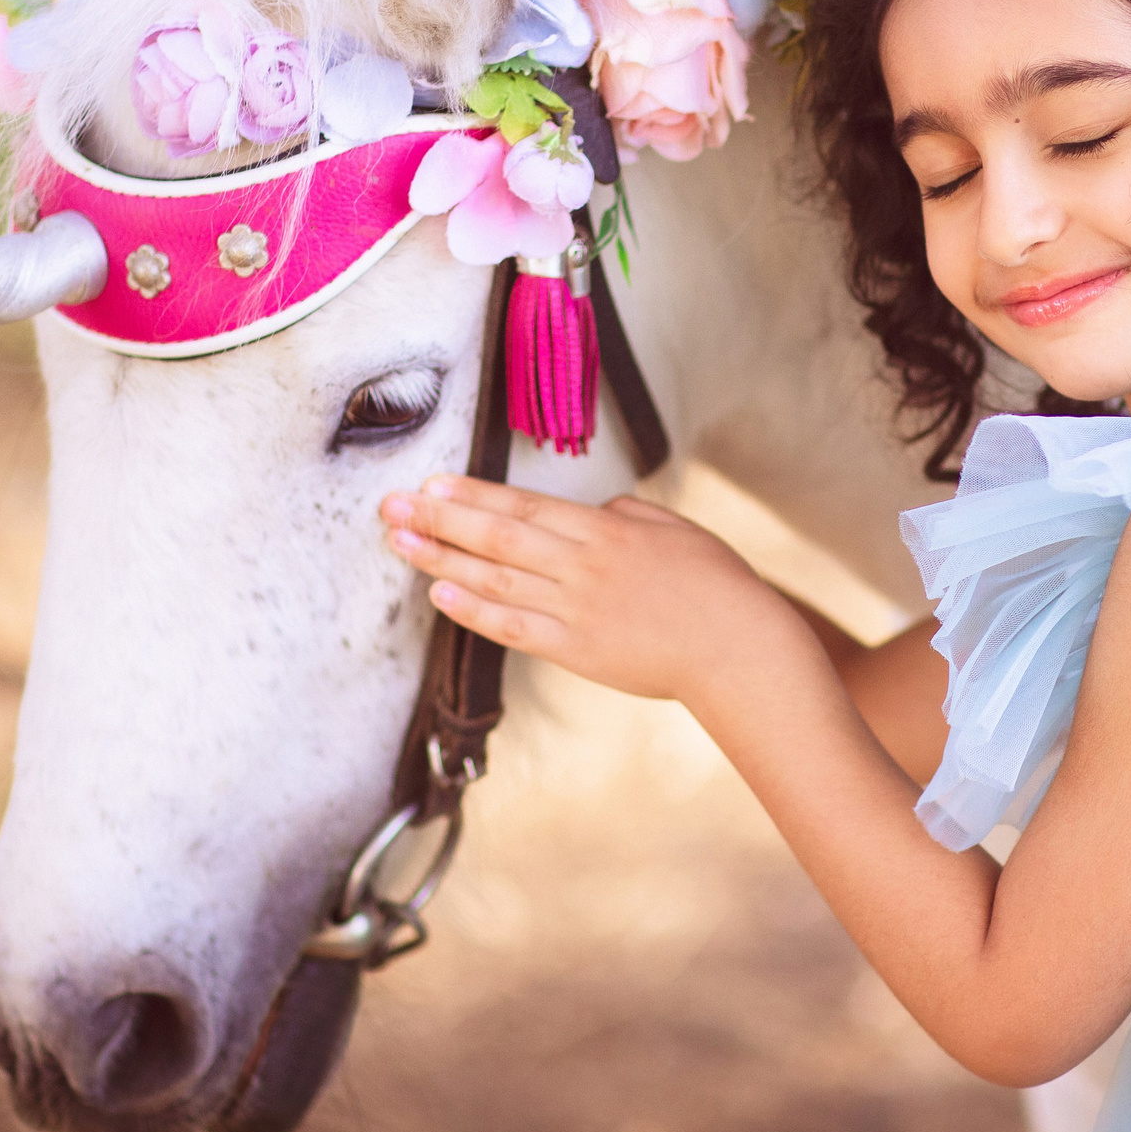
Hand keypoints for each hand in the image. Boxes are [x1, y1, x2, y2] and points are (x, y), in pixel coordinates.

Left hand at [379, 476, 810, 703]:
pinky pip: (515, 627)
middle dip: (440, 517)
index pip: (524, 506)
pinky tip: (440, 594)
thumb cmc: (716, 585)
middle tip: (391, 504)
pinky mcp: (577, 649)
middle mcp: (583, 564)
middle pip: (497, 536)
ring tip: (400, 543)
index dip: (473, 493)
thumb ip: (629, 515)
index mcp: (606, 529)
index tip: (430, 482)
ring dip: (442, 558)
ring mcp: (576, 608)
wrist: (738, 647)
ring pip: (495, 578)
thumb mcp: (675, 530)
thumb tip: (599, 510)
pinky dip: (474, 611)